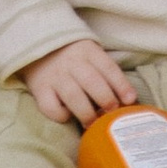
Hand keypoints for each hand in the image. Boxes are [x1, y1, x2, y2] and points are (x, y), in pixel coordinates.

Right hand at [23, 39, 139, 124]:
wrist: (36, 43)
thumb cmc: (71, 54)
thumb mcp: (90, 54)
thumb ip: (105, 72)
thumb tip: (127, 100)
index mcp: (88, 51)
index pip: (108, 67)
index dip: (121, 85)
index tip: (130, 100)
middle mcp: (71, 62)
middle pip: (92, 82)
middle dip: (106, 100)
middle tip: (112, 114)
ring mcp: (55, 76)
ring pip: (74, 96)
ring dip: (87, 113)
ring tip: (93, 124)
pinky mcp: (40, 89)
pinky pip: (51, 107)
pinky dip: (61, 115)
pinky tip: (67, 115)